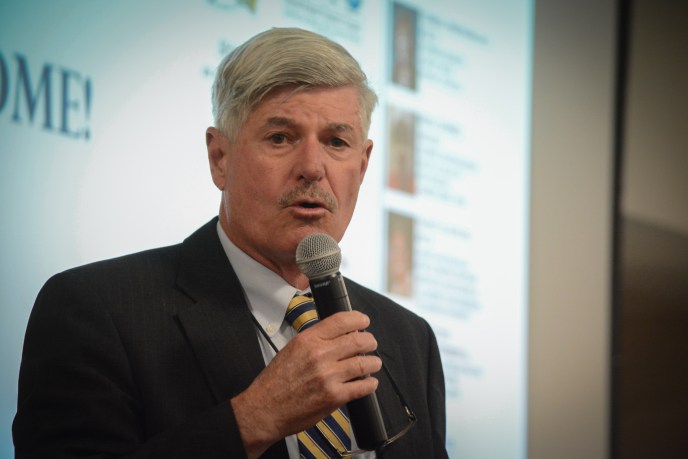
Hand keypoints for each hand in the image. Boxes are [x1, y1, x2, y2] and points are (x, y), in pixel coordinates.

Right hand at [231, 311, 381, 457]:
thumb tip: (336, 333)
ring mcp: (328, 376)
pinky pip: (362, 387)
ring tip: (374, 363)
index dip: (358, 319)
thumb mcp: (291, 349)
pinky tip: (369, 382)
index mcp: (308, 340)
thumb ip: (314, 340)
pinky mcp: (334, 397)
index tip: (364, 321)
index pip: (341, 321)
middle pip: (358, 340)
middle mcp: (320, 355)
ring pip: (364, 363)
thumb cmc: (274, 382)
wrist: (264, 409)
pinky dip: (370, 384)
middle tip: (371, 343)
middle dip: (370, 341)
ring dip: (374, 362)